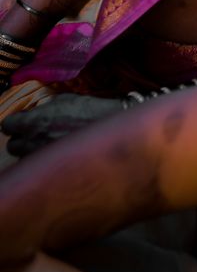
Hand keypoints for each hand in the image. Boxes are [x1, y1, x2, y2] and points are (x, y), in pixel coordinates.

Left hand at [2, 94, 122, 157]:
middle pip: (12, 146)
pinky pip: (39, 169)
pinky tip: (57, 157)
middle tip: (34, 134)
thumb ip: (45, 107)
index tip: (22, 122)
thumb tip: (36, 112)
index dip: (15, 123)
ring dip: (31, 152)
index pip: (7, 126)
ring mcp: (44, 159)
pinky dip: (44, 164)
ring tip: (47, 146)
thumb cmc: (90, 111)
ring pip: (24, 159)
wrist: (112, 131)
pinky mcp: (53, 171)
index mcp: (35, 122)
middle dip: (21, 139)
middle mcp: (34, 142)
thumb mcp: (66, 99)